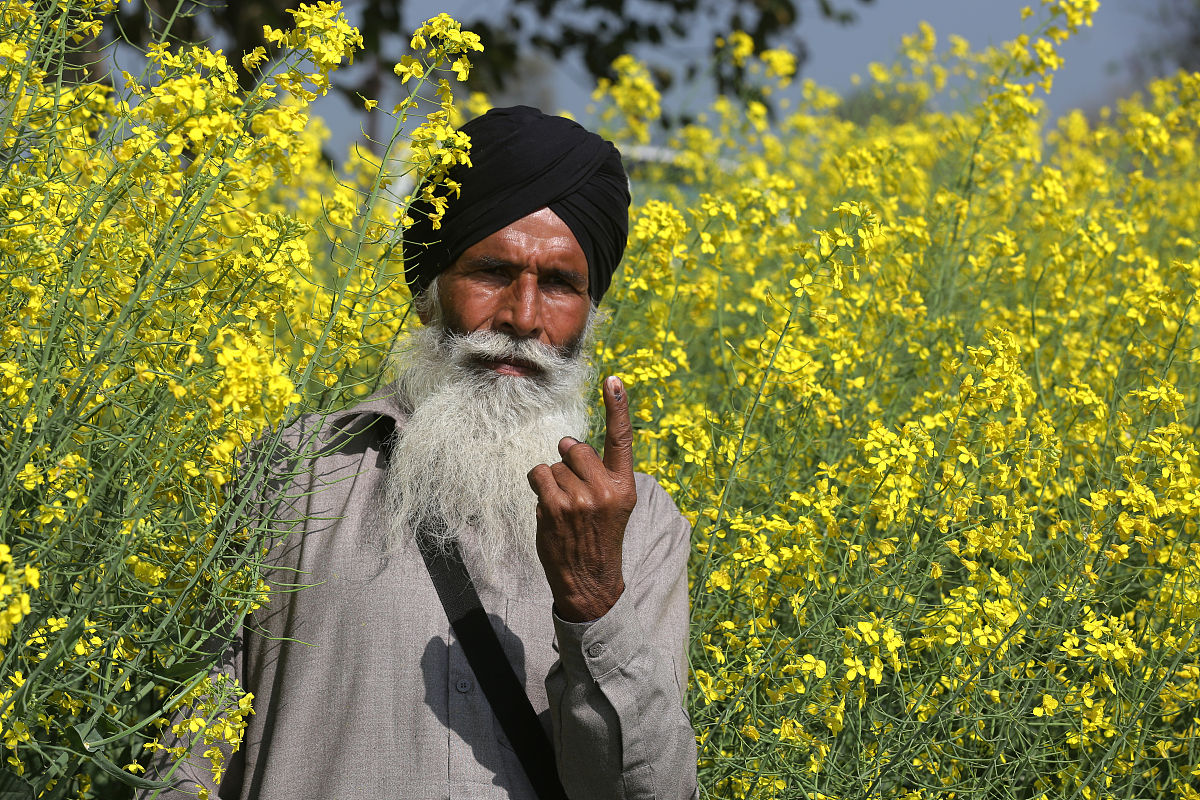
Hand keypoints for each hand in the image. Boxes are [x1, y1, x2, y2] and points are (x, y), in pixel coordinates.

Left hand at [527, 376, 635, 621]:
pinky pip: (538, 476)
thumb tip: (567, 442)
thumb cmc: (599, 536)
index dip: (617, 408)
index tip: (613, 381)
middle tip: (576, 491)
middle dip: (569, 462)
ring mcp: (578, 499)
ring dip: (554, 482)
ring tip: (565, 509)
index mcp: (625, 486)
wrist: (590, 580)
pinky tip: (549, 509)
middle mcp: (605, 489)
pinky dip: (539, 487)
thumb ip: (600, 472)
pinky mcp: (553, 507)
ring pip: (554, 466)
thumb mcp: (615, 505)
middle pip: (575, 448)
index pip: (621, 440)